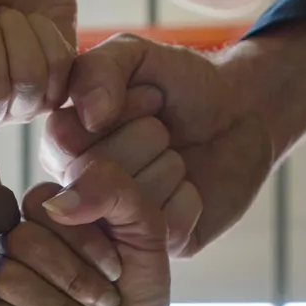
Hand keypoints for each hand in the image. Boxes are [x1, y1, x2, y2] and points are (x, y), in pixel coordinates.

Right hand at [0, 183, 127, 305]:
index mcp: (46, 210)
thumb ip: (113, 189)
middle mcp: (12, 240)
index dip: (85, 241)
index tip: (118, 270)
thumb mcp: (146, 231)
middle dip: (75, 280)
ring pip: (5, 280)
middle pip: (21, 242)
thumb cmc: (136, 292)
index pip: (42, 204)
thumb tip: (59, 202)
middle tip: (106, 303)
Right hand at [43, 23, 305, 255]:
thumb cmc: (181, 85)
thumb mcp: (135, 56)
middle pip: (99, 173)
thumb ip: (98, 70)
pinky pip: (166, 226)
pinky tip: (191, 185)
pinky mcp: (156, 249)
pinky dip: (190, 197)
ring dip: (170, 166)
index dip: (121, 111)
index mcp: (62, 147)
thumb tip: (91, 117)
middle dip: (148, 137)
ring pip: (133, 202)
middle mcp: (79, 192)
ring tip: (177, 155)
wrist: (243, 113)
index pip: (66, 138)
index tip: (151, 98)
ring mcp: (116, 225)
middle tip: (165, 129)